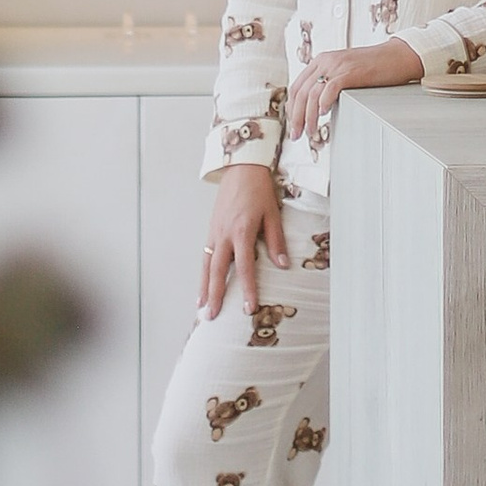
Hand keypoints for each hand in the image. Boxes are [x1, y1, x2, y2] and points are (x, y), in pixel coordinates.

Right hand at [200, 162, 289, 321]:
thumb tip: (283, 265)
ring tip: (201, 308)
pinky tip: (203, 286)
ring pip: (207, 265)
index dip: (247, 289)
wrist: (241, 168)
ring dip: (204, 288)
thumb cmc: (259, 190)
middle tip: (211, 317)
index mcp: (242, 231)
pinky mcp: (211, 229)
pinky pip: (205, 256)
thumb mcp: (273, 214)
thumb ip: (276, 241)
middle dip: (214, 295)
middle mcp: (224, 235)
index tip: (248, 308)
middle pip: (217, 271)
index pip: (244, 267)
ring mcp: (214, 232)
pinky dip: (203, 273)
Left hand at [285, 36, 422, 152]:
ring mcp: (337, 65)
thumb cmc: (375, 68)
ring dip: (307, 116)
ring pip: (312, 94)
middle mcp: (325, 61)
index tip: (294, 125)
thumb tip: (317, 107)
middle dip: (296, 117)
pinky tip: (323, 114)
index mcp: (321, 61)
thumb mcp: (345, 72)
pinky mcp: (350, 71)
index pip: (297, 87)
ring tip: (309, 132)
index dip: (292, 108)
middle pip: (300, 92)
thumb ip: (330, 82)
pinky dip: (323, 102)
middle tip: (295, 135)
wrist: (398, 56)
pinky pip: (330, 88)